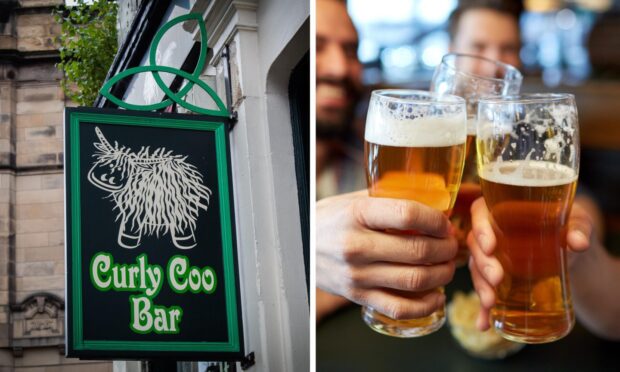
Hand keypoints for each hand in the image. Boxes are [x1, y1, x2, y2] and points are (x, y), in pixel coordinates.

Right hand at [316, 190, 457, 319]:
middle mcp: (356, 246)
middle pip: (417, 250)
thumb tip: (432, 197)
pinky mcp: (358, 296)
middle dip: (446, 248)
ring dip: (442, 274)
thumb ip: (388, 198)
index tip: (445, 223)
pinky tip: (436, 296)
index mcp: (357, 214)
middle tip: (452, 244)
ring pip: (415, 280)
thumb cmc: (330, 220)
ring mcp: (357, 275)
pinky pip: (400, 307)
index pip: (408, 214)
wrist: (299, 245)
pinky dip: (425, 305)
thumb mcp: (353, 200)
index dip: (436, 220)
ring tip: (448, 266)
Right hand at [467, 197, 593, 329]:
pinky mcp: (497, 278)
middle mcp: (492, 232)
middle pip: (475, 244)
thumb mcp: (578, 222)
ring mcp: (492, 256)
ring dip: (480, 286)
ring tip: (491, 303)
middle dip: (482, 264)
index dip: (480, 228)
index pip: (480, 211)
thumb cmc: (571, 227)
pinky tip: (484, 323)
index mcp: (503, 209)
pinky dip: (483, 309)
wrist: (573, 252)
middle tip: (497, 278)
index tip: (491, 246)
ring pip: (476, 269)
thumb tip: (577, 242)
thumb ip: (579, 228)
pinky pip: (485, 291)